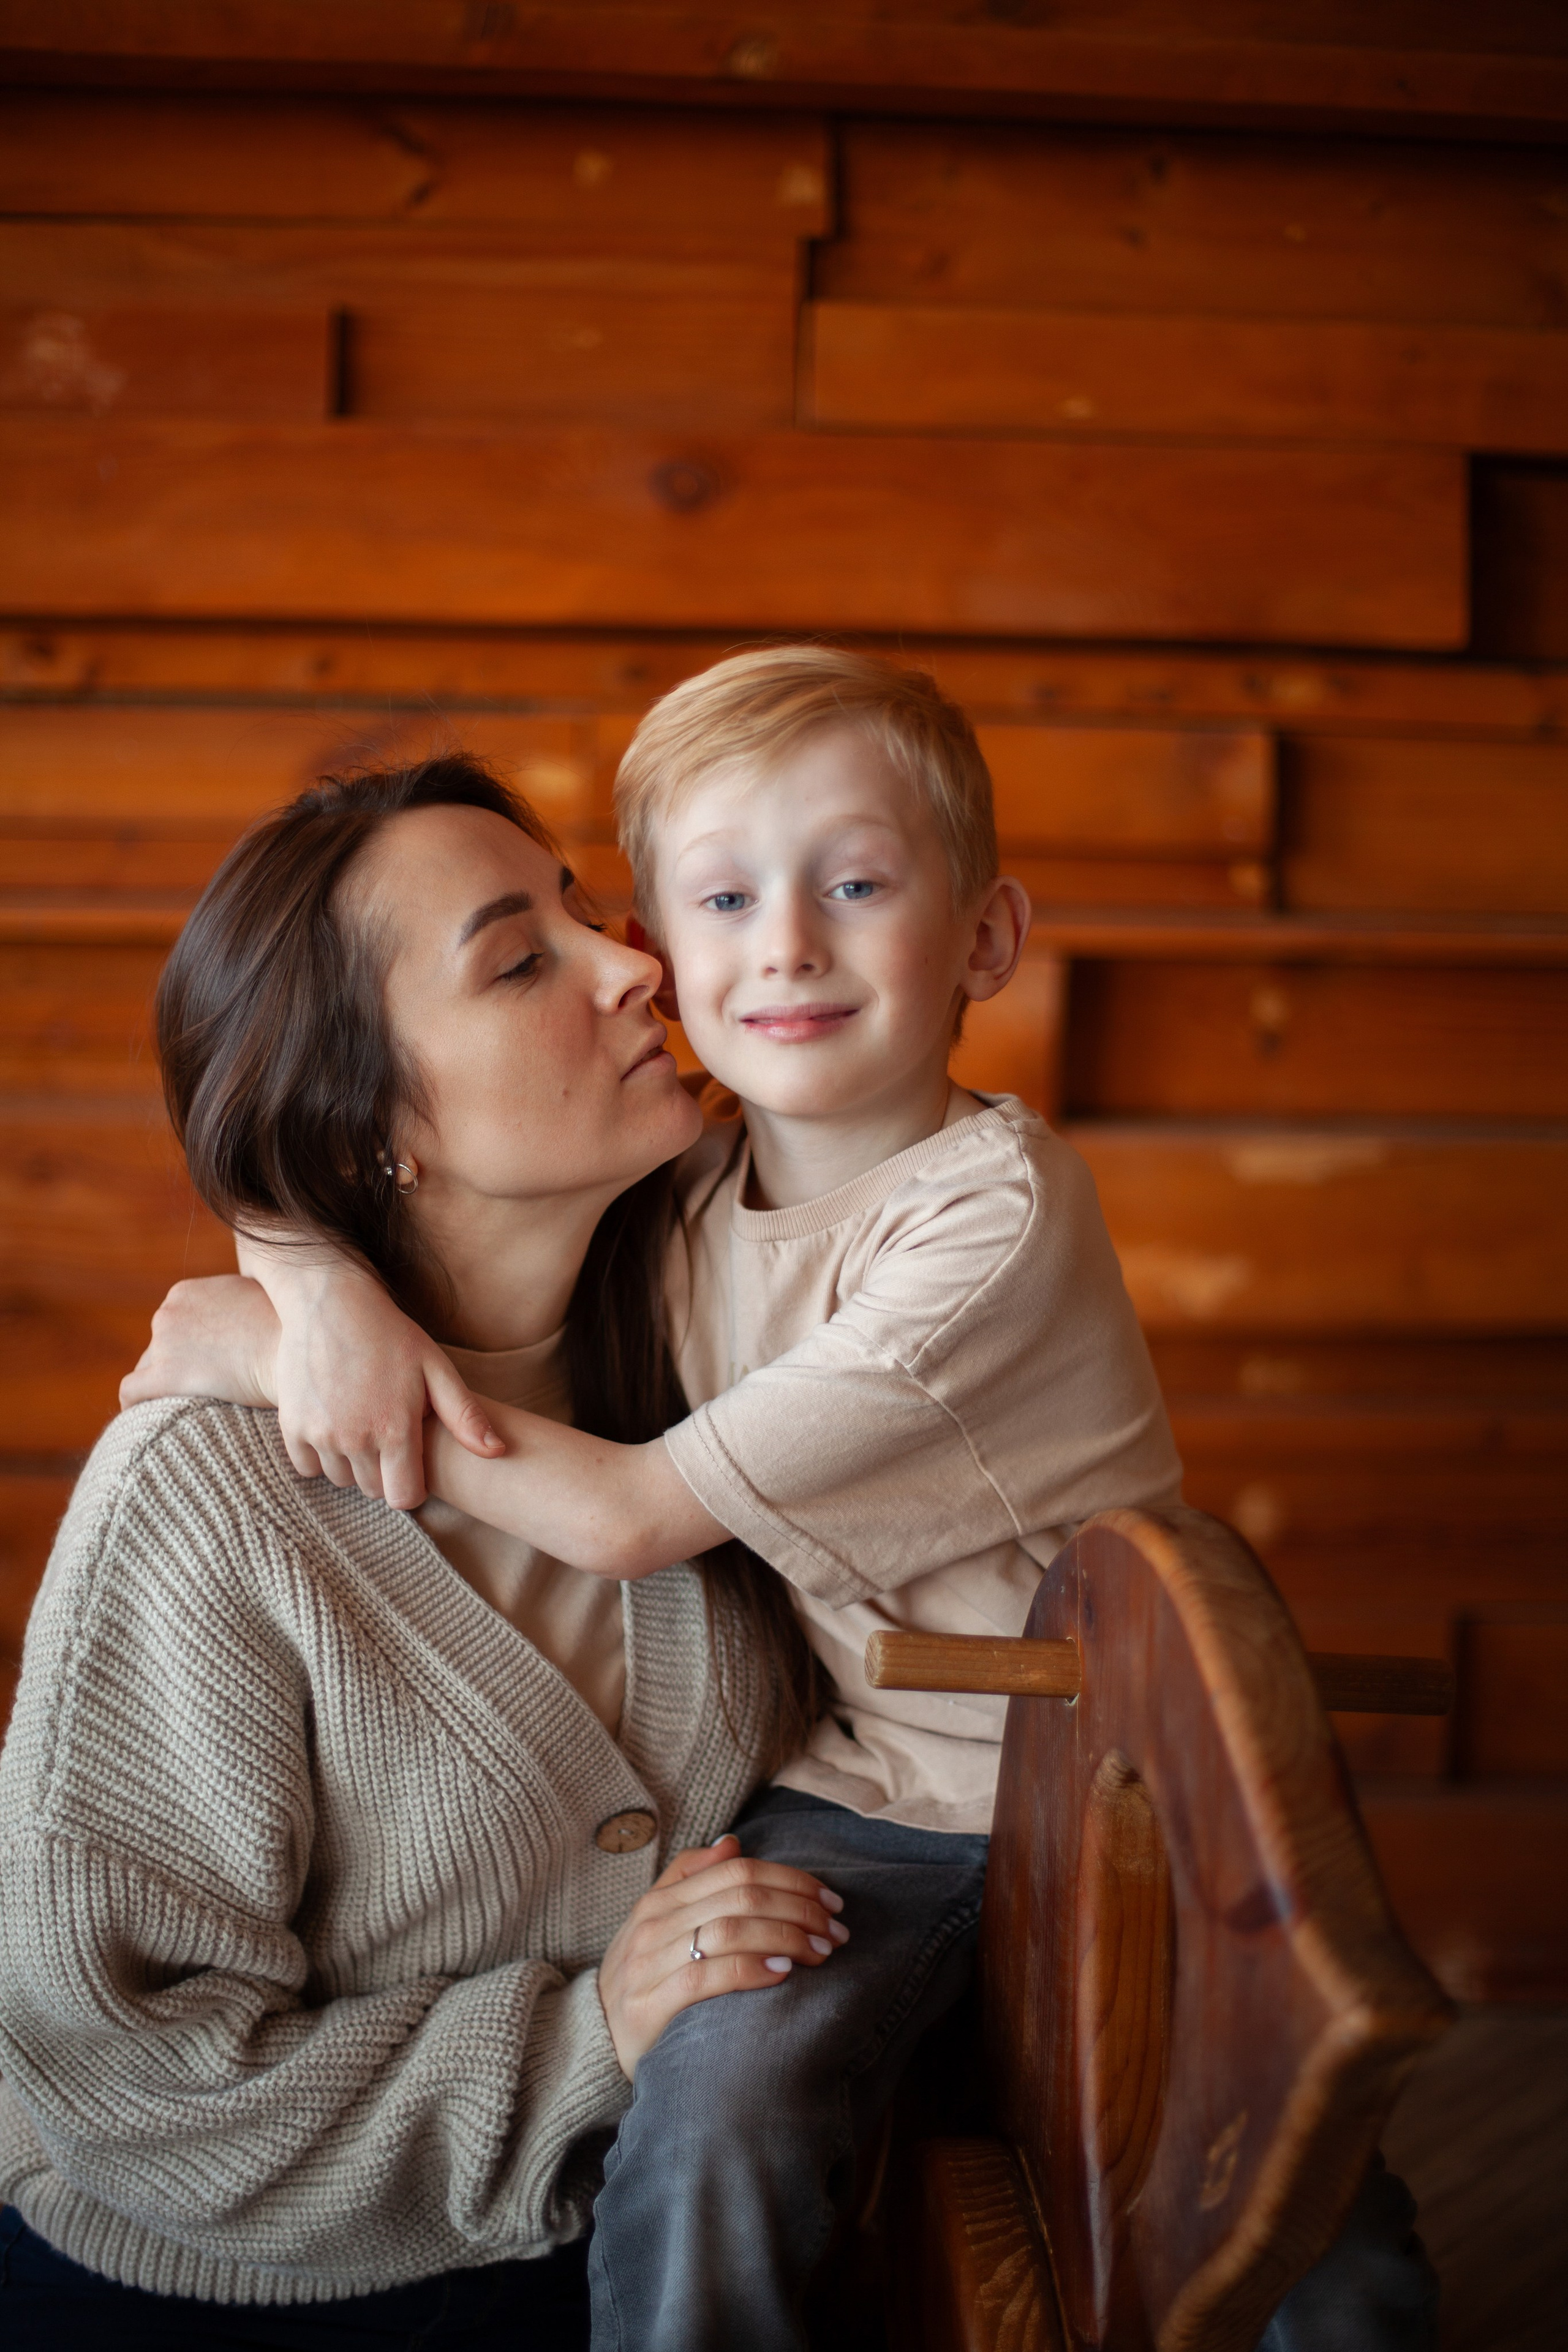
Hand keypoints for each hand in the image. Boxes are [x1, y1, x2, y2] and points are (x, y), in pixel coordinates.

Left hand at [120, 1276, 280, 1412]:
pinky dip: (136, 1404)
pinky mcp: (164, 1375)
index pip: (173, 1324)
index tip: (207, 1367)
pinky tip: (148, 1420)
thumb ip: (233, 1306)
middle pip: (159, 1347)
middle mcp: (168, 1312)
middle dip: (178, 1366)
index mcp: (186, 1292)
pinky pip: (131, 1392)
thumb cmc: (289, 1333)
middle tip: (204, 1390)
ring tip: (188, 1408)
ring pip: (148, 1370)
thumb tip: (237, 1318)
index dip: (189, 1348)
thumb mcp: (257, 1299)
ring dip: (165, 1387)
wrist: (296, 1356)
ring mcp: (163, 1342)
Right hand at [253, 1258, 501, 1509]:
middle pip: (373, 1490)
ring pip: (341, 1479)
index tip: (412, 1464)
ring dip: (352, 1464)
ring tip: (361, 1425)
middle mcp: (355, 1439)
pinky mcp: (291, 1426)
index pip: (404, 1497)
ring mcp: (320, 1434)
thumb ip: (465, 1415)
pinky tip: (333, 1424)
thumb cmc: (390, 1334)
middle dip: (384, 1473)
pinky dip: (320, 1454)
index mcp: (395, 1429)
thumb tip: (498, 1451)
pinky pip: (307, 1466)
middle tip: (387, 1435)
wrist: (329, 1302)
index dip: (413, 1486)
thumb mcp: (436, 1368)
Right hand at [596, 1833, 849, 2077]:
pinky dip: (749, 1971)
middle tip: (836, 1929)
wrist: (589, 2037)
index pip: (736, 1871)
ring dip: (785, 1937)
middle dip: (798, 1908)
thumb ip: (690, 1877)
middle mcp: (653, 1923)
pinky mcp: (649, 2007)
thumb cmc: (639, 1975)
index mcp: (660, 1899)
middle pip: (739, 1896)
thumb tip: (733, 1843)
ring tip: (821, 1951)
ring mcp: (648, 1964)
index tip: (829, 1900)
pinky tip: (782, 1974)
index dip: (789, 1879)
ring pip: (728, 1931)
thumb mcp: (657, 1921)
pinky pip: (705, 1979)